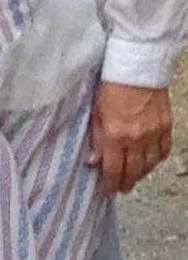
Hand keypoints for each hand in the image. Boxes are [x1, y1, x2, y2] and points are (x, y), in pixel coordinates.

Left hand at [87, 79, 172, 193]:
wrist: (137, 68)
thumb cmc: (111, 85)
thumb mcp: (94, 112)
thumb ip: (95, 139)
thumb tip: (94, 161)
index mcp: (115, 135)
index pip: (113, 169)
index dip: (109, 184)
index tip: (106, 191)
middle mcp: (136, 138)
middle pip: (133, 171)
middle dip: (125, 183)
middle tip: (119, 189)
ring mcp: (153, 133)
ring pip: (150, 164)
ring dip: (140, 174)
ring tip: (132, 178)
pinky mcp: (165, 127)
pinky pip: (163, 151)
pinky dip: (155, 160)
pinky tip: (148, 162)